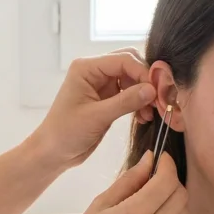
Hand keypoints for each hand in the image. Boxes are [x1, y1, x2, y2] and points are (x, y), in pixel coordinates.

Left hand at [31, 48, 156, 169]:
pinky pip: (130, 93)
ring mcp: (102, 84)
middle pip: (130, 64)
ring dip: (145, 94)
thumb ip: (125, 102)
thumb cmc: (66, 133)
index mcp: (87, 68)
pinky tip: (143, 117)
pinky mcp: (107, 98)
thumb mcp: (97, 117)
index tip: (158, 91)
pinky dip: (139, 103)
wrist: (53, 153)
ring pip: (133, 79)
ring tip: (151, 113)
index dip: (143, 73)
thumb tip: (152, 90)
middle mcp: (95, 71)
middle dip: (146, 81)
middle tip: (159, 100)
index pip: (123, 60)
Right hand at [43, 150, 187, 213]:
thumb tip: (150, 159)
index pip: (167, 181)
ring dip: (174, 199)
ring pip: (183, 213)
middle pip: (181, 195)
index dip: (168, 165)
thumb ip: (129, 180)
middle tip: (157, 176)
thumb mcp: (100, 204)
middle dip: (172, 180)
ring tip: (155, 197)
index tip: (162, 158)